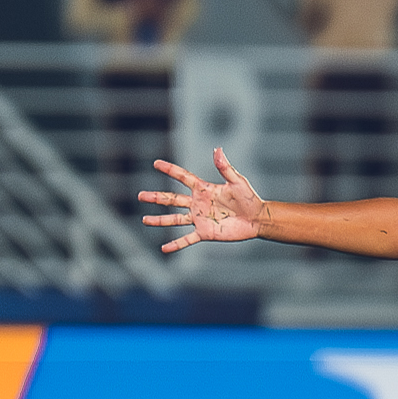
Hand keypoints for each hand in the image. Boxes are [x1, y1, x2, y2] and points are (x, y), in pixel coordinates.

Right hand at [140, 148, 265, 251]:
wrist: (257, 218)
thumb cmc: (249, 198)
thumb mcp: (237, 181)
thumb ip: (225, 167)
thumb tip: (217, 149)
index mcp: (203, 189)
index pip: (183, 177)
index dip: (170, 170)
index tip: (156, 164)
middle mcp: (198, 204)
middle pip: (172, 199)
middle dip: (156, 197)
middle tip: (140, 196)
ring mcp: (200, 219)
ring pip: (175, 219)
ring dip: (160, 220)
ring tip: (144, 220)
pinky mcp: (205, 233)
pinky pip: (187, 239)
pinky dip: (176, 244)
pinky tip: (164, 249)